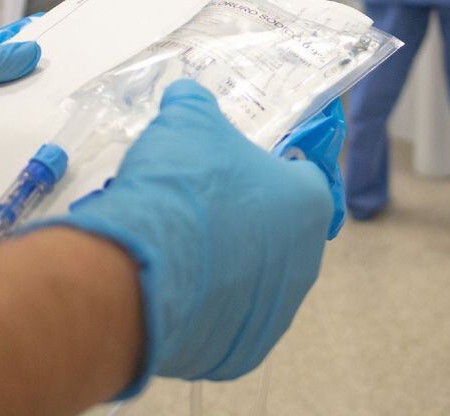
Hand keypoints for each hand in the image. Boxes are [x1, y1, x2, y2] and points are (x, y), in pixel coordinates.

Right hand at [52, 80, 332, 393]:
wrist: (140, 270)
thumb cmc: (182, 189)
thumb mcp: (188, 121)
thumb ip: (195, 106)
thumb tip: (187, 97)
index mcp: (309, 202)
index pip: (301, 177)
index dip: (266, 170)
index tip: (235, 169)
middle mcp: (305, 261)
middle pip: (276, 232)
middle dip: (240, 221)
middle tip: (195, 208)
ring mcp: (277, 312)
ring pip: (252, 281)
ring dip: (222, 266)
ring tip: (175, 250)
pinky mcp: (244, 353)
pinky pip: (226, 323)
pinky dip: (203, 308)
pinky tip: (170, 289)